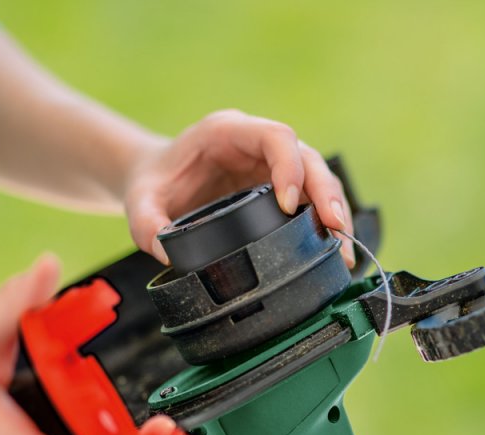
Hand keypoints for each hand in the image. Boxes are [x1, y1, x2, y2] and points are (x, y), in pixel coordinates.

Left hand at [124, 109, 355, 267]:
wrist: (157, 182)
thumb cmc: (154, 183)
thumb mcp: (140, 200)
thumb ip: (146, 223)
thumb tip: (166, 252)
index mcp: (227, 133)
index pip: (275, 137)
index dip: (290, 167)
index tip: (289, 204)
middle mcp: (257, 146)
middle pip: (308, 159)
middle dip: (326, 193)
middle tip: (335, 229)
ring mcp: (273, 167)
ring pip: (318, 180)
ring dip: (335, 212)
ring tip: (343, 250)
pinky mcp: (281, 190)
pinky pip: (313, 201)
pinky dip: (327, 224)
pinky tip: (335, 251)